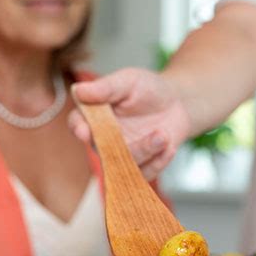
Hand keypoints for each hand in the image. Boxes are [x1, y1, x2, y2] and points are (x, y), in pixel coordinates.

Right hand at [70, 68, 190, 179]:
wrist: (177, 103)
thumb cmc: (148, 88)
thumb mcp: (129, 81)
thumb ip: (106, 88)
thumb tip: (78, 90)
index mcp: (94, 115)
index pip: (78, 123)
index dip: (79, 128)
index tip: (85, 131)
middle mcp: (103, 139)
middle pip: (101, 150)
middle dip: (118, 147)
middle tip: (142, 135)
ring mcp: (121, 156)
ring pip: (123, 165)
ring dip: (144, 151)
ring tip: (163, 135)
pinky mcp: (140, 168)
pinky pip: (144, 174)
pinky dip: (159, 161)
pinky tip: (169, 146)